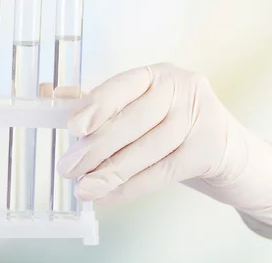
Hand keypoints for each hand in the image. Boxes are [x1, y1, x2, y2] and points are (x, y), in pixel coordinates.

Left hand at [50, 63, 271, 234]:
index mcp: (155, 74)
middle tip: (67, 168)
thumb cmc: (167, 123)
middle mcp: (179, 88)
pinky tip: (107, 197)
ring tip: (83, 188)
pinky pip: (162, 173)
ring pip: (146, 150)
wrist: (223, 147)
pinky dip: (131, 187)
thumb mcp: (135, 106)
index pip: (123, 85)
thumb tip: (48, 92)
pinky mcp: (208, 150)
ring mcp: (198, 118)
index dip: (97, 104)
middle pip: (132, 121)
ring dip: (110, 172)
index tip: (73, 126)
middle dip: (96, 148)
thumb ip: (94, 101)